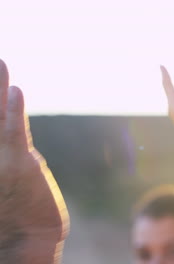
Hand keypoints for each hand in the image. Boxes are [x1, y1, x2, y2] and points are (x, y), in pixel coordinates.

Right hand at [0, 60, 68, 259]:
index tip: (1, 70)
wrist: (24, 240)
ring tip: (1, 62)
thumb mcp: (7, 169)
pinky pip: (15, 132)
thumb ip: (9, 139)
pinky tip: (15, 90)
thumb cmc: (13, 206)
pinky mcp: (17, 164)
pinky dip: (14, 111)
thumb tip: (13, 110)